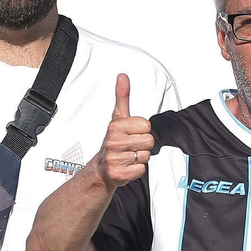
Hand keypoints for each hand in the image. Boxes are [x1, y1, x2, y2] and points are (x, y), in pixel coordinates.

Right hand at [91, 74, 155, 189]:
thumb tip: (123, 76)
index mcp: (116, 126)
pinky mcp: (118, 174)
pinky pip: (141, 169)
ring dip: (140, 158)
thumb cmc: (114, 142)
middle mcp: (114, 142)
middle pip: (149, 141)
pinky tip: (127, 167)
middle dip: (143, 145)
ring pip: (146, 155)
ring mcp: (115, 158)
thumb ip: (122, 97)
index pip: (146, 126)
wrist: (101, 168)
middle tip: (131, 147)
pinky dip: (136, 170)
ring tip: (128, 156)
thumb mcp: (118, 118)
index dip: (142, 131)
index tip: (131, 134)